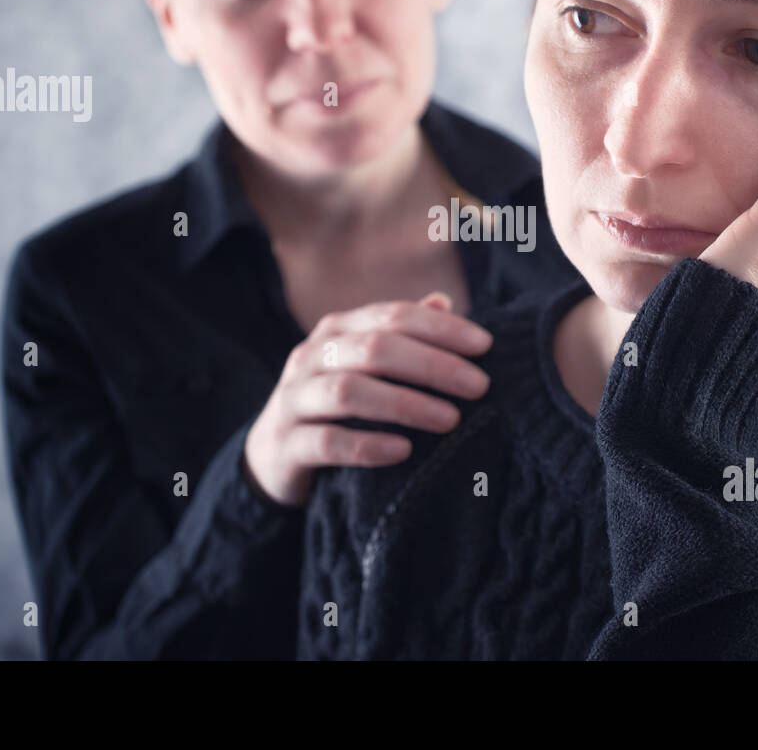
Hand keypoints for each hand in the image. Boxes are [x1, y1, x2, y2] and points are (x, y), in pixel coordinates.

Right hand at [243, 292, 492, 507]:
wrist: (272, 456)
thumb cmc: (333, 404)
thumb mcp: (362, 364)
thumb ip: (399, 333)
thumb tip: (444, 300)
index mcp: (336, 331)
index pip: (392, 315)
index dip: (440, 327)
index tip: (485, 345)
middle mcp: (311, 356)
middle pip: (375, 349)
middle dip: (432, 365)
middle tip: (479, 386)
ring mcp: (293, 399)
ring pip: (350, 392)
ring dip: (405, 404)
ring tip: (450, 419)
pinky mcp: (285, 443)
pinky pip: (327, 441)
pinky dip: (368, 445)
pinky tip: (404, 451)